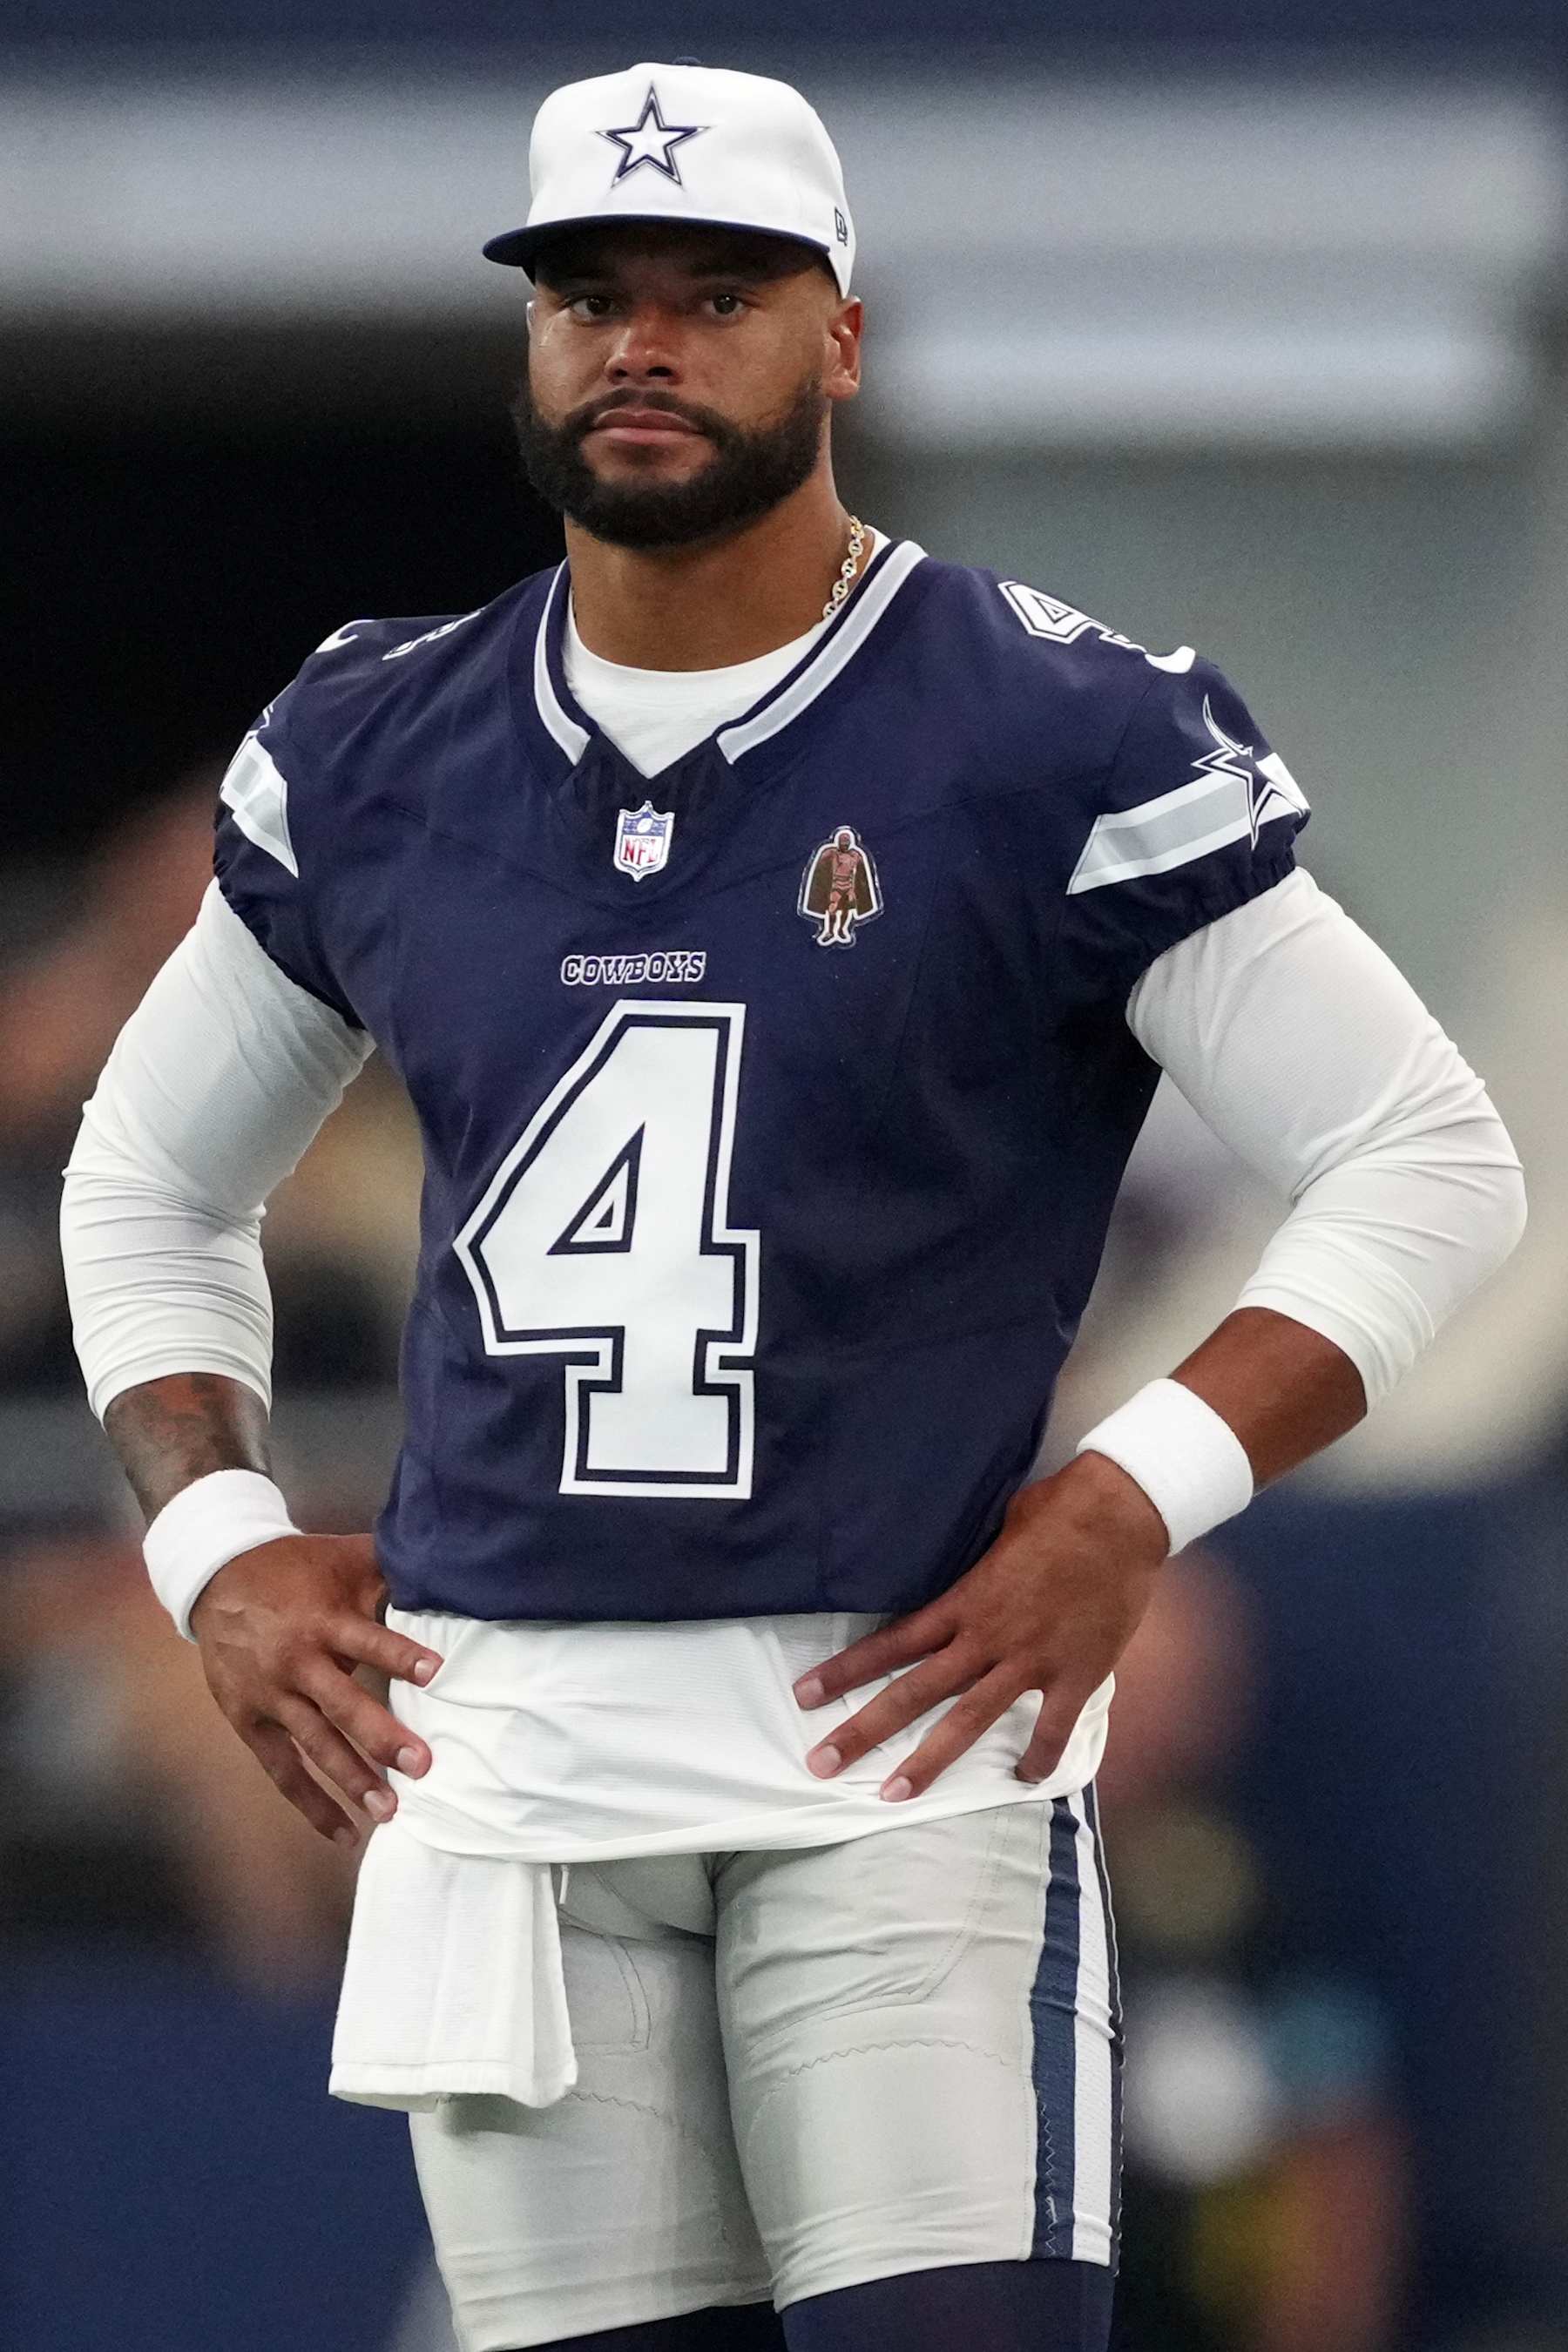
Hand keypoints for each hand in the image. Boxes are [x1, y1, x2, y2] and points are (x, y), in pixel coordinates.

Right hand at [190, 1533, 443, 1845]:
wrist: (217, 1579)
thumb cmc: (294, 1568)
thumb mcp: (341, 1557)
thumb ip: (390, 1566)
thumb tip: (444, 1566)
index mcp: (322, 1620)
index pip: (366, 1640)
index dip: (399, 1655)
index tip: (437, 1672)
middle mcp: (296, 1662)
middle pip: (342, 1705)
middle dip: (381, 1737)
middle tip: (420, 1766)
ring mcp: (270, 1697)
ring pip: (315, 1745)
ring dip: (352, 1779)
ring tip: (390, 1812)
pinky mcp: (249, 1721)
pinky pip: (283, 1770)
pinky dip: (311, 1804)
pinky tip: (344, 1833)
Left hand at [792, 1453, 1167, 1801]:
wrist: (1120, 1516)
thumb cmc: (1058, 1510)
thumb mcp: (998, 1528)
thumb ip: (974, 1561)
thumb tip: (961, 1565)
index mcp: (963, 1602)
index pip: (891, 1642)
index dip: (846, 1670)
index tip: (804, 1696)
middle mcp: (986, 1637)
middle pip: (913, 1691)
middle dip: (864, 1729)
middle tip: (821, 1762)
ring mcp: (1030, 1661)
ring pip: (969, 1720)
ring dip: (930, 1761)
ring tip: (893, 1795)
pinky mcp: (1075, 1674)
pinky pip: (1051, 1728)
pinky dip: (1038, 1757)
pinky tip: (1023, 1779)